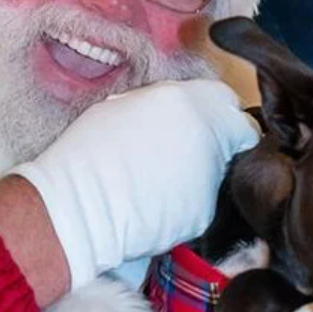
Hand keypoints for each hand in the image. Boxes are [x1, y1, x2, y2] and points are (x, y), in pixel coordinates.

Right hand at [10, 79, 257, 289]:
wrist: (78, 205)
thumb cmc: (87, 154)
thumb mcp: (123, 108)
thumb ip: (161, 107)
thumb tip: (173, 113)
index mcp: (186, 99)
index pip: (227, 101)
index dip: (217, 115)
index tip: (206, 125)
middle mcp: (208, 134)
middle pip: (234, 136)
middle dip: (217, 144)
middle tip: (185, 156)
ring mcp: (210, 175)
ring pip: (220, 173)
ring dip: (201, 176)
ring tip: (160, 184)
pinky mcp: (204, 212)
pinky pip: (203, 205)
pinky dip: (187, 207)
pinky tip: (156, 206)